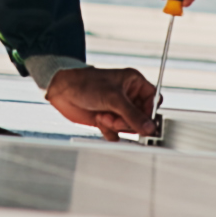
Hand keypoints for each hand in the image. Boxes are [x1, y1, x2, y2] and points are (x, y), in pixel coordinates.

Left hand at [45, 65, 160, 139]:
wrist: (62, 91)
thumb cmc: (86, 83)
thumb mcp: (113, 98)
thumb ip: (132, 115)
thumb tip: (149, 128)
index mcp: (134, 83)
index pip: (153, 100)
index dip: (149, 112)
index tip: (143, 122)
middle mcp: (128, 96)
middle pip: (142, 118)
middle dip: (127, 121)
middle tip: (115, 117)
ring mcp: (118, 109)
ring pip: (129, 127)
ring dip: (116, 125)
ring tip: (103, 116)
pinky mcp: (108, 120)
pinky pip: (117, 133)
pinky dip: (109, 131)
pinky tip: (99, 121)